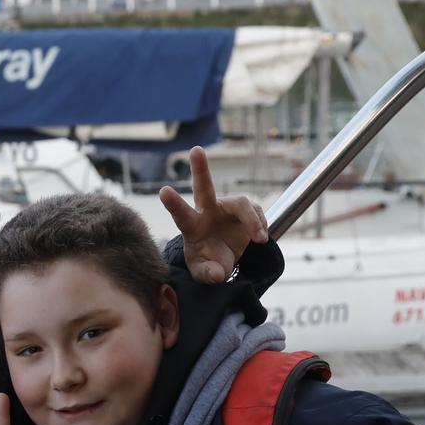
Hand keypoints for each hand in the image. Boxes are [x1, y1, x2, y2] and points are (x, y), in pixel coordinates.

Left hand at [160, 146, 269, 285]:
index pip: (181, 215)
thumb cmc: (208, 263)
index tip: (163, 191)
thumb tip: (216, 275)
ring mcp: (226, 208)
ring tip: (260, 239)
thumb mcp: (205, 273)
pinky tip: (261, 238)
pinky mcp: (244, 210)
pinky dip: (261, 224)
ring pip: (242, 204)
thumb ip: (208, 274)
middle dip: (200, 169)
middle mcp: (208, 211)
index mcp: (192, 227)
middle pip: (204, 187)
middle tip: (196, 150)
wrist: (224, 259)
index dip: (174, 203)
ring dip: (253, 221)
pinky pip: (256, 212)